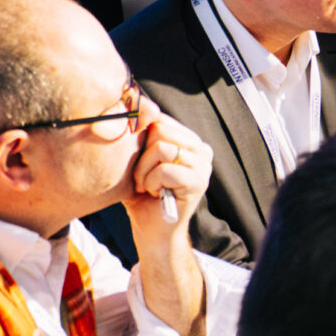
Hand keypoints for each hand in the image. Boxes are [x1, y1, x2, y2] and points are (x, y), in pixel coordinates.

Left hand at [122, 99, 211, 236]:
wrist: (151, 230)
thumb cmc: (141, 195)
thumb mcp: (136, 159)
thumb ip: (139, 135)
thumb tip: (132, 105)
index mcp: (187, 139)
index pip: (159, 118)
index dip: (140, 138)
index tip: (137, 162)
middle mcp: (200, 148)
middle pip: (160, 130)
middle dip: (142, 156)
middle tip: (142, 177)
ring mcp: (203, 165)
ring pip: (162, 148)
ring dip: (145, 171)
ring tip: (148, 186)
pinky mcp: (199, 182)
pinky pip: (166, 169)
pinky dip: (152, 182)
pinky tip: (155, 193)